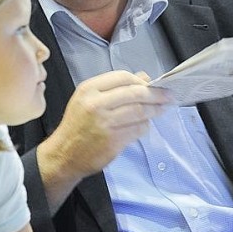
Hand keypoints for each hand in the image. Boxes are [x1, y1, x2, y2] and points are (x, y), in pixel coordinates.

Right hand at [37, 70, 172, 210]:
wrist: (64, 154)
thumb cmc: (77, 125)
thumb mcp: (89, 100)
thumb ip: (115, 87)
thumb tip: (144, 78)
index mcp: (89, 89)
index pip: (123, 77)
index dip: (141, 81)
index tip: (152, 84)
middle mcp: (96, 104)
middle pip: (135, 93)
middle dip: (155, 94)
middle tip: (168, 96)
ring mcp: (105, 123)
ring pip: (139, 112)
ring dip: (154, 110)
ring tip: (161, 109)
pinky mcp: (113, 141)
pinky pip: (137, 129)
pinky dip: (145, 126)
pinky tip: (145, 125)